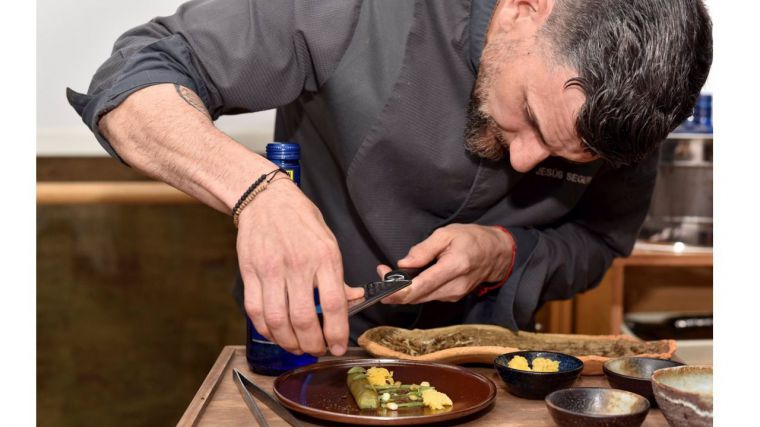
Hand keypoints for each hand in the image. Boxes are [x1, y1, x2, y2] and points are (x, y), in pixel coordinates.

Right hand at [236, 176, 363, 355]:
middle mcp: (298, 265)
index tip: (338, 347)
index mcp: (324, 257)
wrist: (265, 199)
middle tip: (317, 350)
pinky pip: (256, 312)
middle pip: (303, 320)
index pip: (334, 304)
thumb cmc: (301, 221)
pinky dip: (267, 330)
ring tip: (297, 347)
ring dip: (289, 343)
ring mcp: (270, 270)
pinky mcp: (250, 273)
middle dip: (312, 345)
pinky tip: (277, 334)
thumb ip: (338, 275)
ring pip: (277, 321)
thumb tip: (353, 300)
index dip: (337, 333)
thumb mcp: (329, 242)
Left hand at [379, 224, 513, 303]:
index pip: (420, 287)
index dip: (397, 290)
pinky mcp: (453, 297)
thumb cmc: (472, 239)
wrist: (497, 253)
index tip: (382, 283)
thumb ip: (424, 249)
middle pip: (417, 297)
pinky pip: (428, 296)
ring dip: (404, 290)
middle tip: (383, 272)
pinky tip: (411, 278)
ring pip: (421, 298)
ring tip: (393, 274)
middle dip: (395, 289)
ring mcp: (454, 295)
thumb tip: (403, 264)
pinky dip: (416, 289)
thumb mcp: (446, 234)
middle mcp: (454, 287)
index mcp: (453, 267)